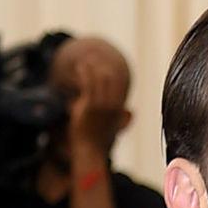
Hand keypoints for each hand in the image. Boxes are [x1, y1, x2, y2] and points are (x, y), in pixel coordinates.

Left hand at [65, 51, 122, 165]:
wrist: (89, 150)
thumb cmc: (98, 140)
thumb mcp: (112, 126)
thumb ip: (118, 117)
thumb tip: (128, 112)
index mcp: (118, 109)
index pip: (118, 85)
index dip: (110, 73)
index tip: (103, 65)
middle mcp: (112, 105)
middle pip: (110, 79)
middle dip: (101, 66)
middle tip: (93, 57)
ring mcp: (102, 105)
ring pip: (99, 79)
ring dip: (92, 67)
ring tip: (84, 60)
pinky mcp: (90, 105)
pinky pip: (88, 84)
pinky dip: (84, 73)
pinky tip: (79, 67)